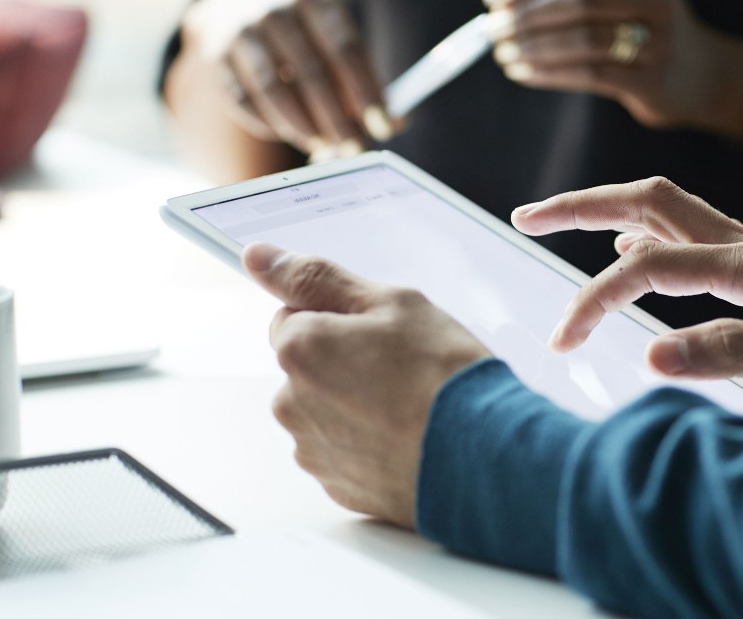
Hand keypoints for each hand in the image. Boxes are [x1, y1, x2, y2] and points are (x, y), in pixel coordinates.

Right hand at [181, 0, 400, 160]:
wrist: (239, 6)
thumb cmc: (306, 34)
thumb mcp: (337, 41)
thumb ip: (366, 80)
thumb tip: (397, 123)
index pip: (345, 48)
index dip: (366, 91)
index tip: (382, 126)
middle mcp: (274, 8)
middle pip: (311, 71)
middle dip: (336, 118)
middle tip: (354, 148)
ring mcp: (240, 30)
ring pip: (273, 88)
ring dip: (301, 126)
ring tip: (322, 146)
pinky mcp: (216, 56)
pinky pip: (244, 100)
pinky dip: (270, 124)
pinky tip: (289, 133)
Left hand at [242, 242, 490, 528]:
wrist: (483, 454)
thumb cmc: (443, 376)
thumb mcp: (392, 303)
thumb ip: (316, 278)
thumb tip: (258, 257)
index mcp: (299, 349)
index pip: (294, 316)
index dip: (340, 317)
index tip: (379, 331)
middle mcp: (292, 403)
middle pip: (308, 367)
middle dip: (344, 362)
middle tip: (401, 367)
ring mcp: (314, 450)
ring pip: (325, 411)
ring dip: (355, 405)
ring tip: (409, 406)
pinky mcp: (337, 486)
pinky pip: (344, 451)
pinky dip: (368, 443)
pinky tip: (407, 436)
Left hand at [481, 0, 742, 134]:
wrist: (706, 80)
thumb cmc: (649, 37)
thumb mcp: (630, 1)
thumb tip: (505, 6)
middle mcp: (658, 1)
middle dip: (526, 14)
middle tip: (491, 29)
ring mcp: (658, 43)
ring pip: (581, 38)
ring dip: (532, 46)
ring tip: (503, 54)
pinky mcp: (651, 82)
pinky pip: (588, 74)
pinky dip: (548, 73)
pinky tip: (524, 73)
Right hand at [511, 177, 742, 393]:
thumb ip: (731, 351)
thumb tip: (650, 357)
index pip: (646, 268)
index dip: (594, 301)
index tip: (564, 341)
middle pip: (645, 202)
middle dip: (579, 205)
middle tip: (526, 217)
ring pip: (666, 211)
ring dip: (608, 212)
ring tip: (563, 226)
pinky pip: (690, 233)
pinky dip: (648, 235)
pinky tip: (640, 259)